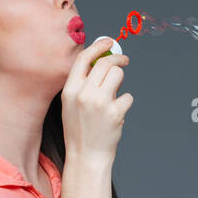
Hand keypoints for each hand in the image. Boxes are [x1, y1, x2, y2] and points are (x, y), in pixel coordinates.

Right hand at [59, 37, 131, 165]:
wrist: (86, 156)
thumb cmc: (80, 129)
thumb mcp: (71, 104)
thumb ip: (82, 83)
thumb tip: (100, 61)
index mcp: (70, 89)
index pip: (84, 58)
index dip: (98, 46)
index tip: (108, 42)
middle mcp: (83, 93)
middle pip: (105, 63)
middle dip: (118, 58)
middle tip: (124, 60)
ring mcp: (100, 102)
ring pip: (118, 75)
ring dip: (120, 82)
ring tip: (115, 96)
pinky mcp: (115, 112)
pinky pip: (127, 96)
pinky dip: (124, 103)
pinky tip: (116, 115)